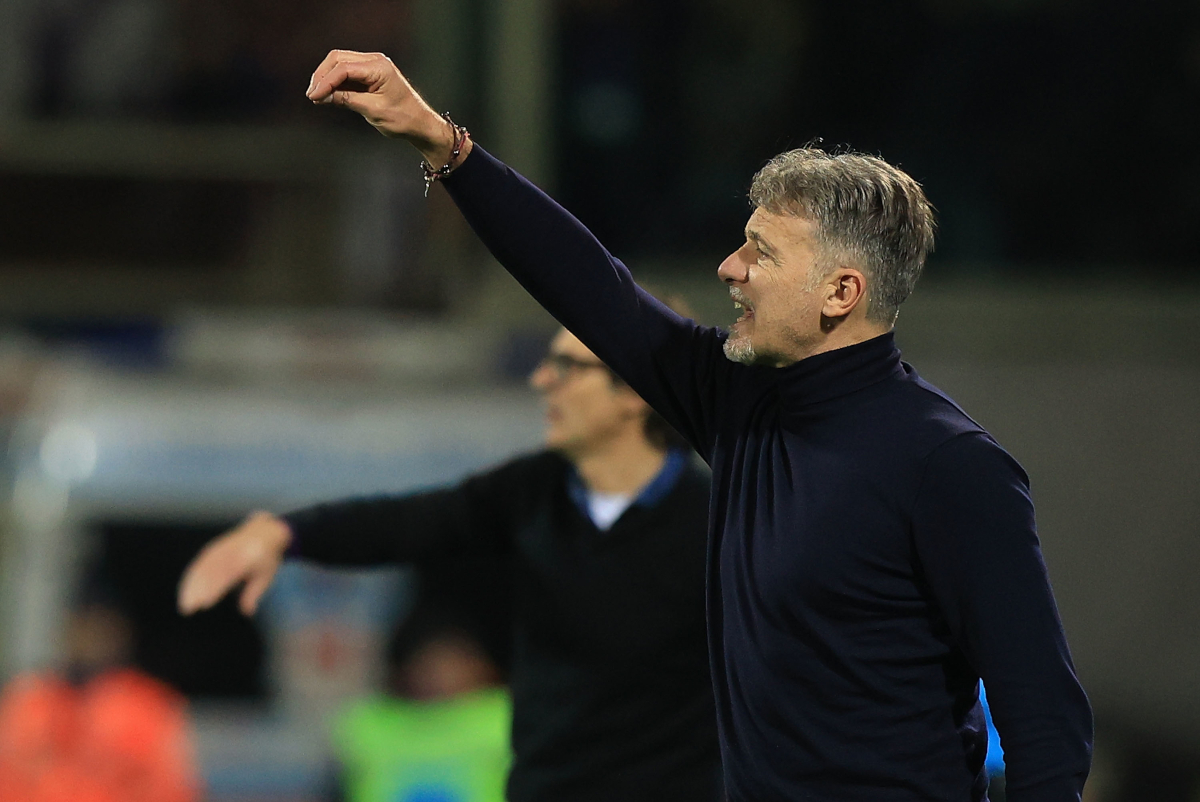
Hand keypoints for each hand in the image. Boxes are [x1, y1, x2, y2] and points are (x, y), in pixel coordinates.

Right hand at [177, 511, 292, 616]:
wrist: (264, 531)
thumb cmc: (266, 559)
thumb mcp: (265, 576)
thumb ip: (253, 593)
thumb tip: (248, 613)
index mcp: (248, 557)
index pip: (228, 574)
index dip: (215, 588)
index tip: (205, 603)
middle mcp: (233, 551)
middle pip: (211, 571)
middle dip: (198, 590)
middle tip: (189, 608)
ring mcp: (221, 547)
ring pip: (202, 567)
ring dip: (191, 585)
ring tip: (185, 604)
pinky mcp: (214, 548)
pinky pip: (200, 562)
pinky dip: (192, 576)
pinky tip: (186, 590)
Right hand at [305, 49, 469, 167]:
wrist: (420, 123)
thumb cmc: (403, 118)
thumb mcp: (373, 111)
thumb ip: (347, 100)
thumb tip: (324, 95)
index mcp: (379, 67)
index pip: (344, 68)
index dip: (325, 81)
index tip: (314, 96)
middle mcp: (375, 61)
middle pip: (338, 59)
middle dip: (322, 76)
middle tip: (312, 95)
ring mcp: (372, 66)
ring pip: (340, 64)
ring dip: (326, 78)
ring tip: (317, 96)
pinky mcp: (369, 75)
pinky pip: (346, 73)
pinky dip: (335, 83)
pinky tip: (327, 95)